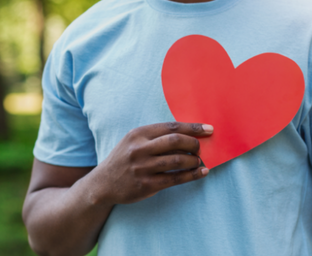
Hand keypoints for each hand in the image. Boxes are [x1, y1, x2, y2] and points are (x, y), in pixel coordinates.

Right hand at [88, 122, 212, 205]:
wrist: (103, 183)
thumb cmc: (124, 158)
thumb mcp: (133, 141)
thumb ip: (155, 136)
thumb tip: (188, 134)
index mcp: (138, 134)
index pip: (171, 127)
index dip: (193, 128)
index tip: (208, 129)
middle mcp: (139, 149)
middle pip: (175, 141)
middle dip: (194, 143)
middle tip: (200, 148)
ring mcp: (142, 168)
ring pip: (177, 160)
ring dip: (194, 160)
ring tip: (199, 161)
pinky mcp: (146, 185)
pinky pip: (175, 179)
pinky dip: (192, 175)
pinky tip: (201, 173)